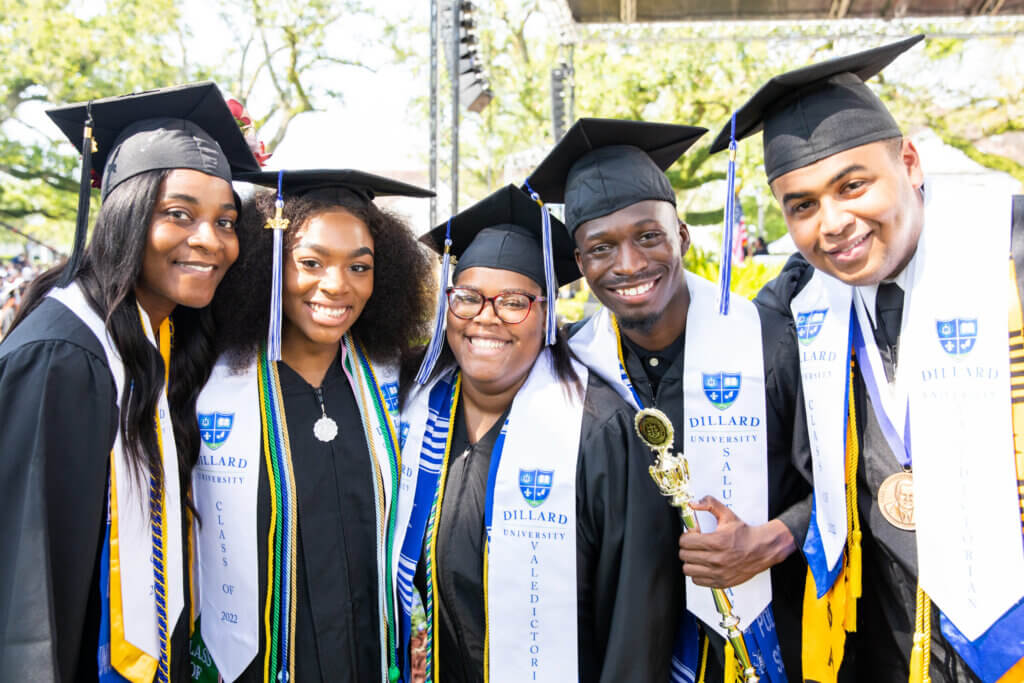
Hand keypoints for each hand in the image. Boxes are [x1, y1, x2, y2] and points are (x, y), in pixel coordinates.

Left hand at [677, 496, 795, 587]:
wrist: (763, 550)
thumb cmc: (745, 534)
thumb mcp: (728, 515)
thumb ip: (710, 504)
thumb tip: (693, 504)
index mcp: (716, 541)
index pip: (685, 542)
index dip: (686, 537)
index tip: (691, 536)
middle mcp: (716, 559)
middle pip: (684, 556)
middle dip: (686, 548)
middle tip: (694, 545)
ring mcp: (718, 573)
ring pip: (688, 569)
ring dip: (690, 561)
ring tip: (697, 556)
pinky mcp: (721, 582)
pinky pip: (697, 581)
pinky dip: (697, 573)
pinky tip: (704, 565)